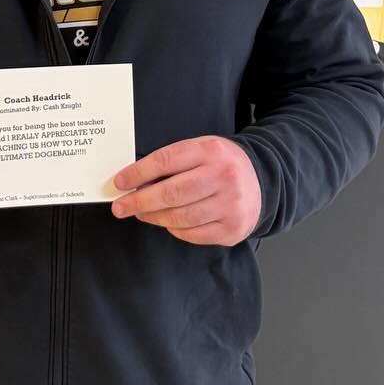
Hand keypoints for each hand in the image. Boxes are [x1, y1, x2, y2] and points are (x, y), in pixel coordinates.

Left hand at [110, 136, 262, 246]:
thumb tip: (134, 181)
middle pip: (170, 193)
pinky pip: (193, 234)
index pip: (166, 161)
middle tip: (120, 207)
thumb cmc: (222, 164)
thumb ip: (172, 162)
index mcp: (211, 151)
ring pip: (179, 217)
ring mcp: (229, 205)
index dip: (138, 173)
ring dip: (154, 217)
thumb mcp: (201, 150)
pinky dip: (174, 229)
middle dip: (139, 201)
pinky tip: (168, 222)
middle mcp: (223, 177)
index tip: (120, 182)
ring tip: (141, 213)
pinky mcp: (232, 228)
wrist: (263, 180)